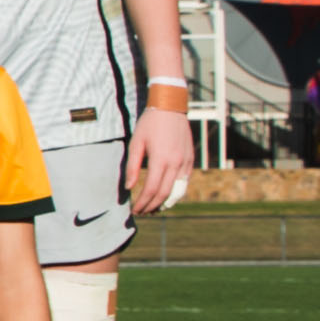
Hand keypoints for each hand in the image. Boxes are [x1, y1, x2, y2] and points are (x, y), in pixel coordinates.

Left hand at [124, 103, 192, 217]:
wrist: (171, 107)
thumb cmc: (150, 124)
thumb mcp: (136, 142)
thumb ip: (132, 166)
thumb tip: (129, 187)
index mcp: (161, 159)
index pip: (152, 189)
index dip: (143, 202)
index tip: (135, 210)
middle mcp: (176, 163)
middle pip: (165, 194)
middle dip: (153, 206)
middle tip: (142, 212)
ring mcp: (186, 162)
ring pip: (178, 191)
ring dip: (166, 203)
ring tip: (154, 209)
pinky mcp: (190, 159)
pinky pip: (184, 182)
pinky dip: (176, 192)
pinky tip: (166, 196)